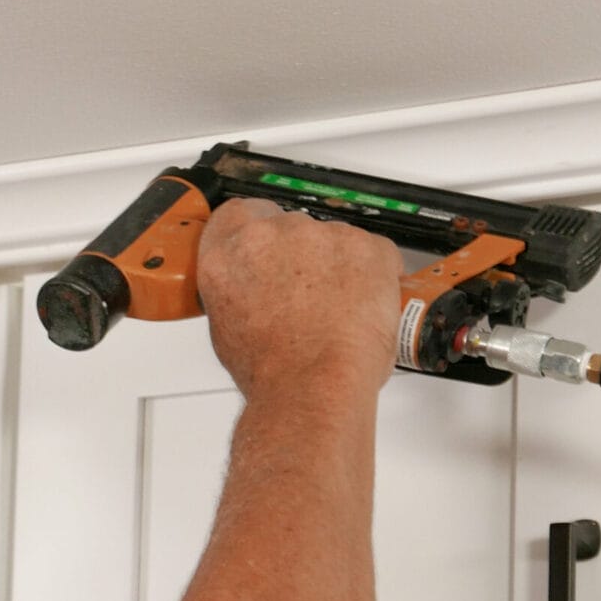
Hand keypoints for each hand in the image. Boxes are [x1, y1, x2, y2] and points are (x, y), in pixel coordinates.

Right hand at [197, 199, 400, 405]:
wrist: (313, 386)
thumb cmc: (272, 370)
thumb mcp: (227, 327)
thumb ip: (237, 288)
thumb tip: (253, 287)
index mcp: (228, 253)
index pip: (240, 214)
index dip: (258, 230)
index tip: (269, 247)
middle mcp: (271, 235)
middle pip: (290, 226)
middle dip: (301, 256)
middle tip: (306, 295)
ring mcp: (321, 236)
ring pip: (333, 240)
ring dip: (337, 266)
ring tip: (336, 311)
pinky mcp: (365, 245)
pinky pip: (372, 252)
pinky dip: (373, 275)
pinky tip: (360, 308)